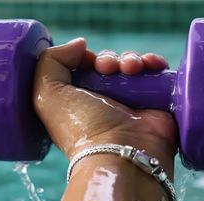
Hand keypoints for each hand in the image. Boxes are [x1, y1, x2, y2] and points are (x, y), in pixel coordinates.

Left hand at [33, 38, 177, 170]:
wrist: (121, 152)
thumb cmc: (81, 127)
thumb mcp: (47, 93)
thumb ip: (50, 61)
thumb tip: (80, 44)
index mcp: (79, 100)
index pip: (84, 68)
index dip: (87, 58)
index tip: (90, 63)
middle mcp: (105, 101)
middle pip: (109, 64)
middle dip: (109, 60)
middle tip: (108, 70)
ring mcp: (132, 102)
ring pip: (133, 66)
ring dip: (131, 60)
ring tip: (131, 70)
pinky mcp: (156, 103)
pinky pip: (156, 74)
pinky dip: (154, 63)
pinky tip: (151, 65)